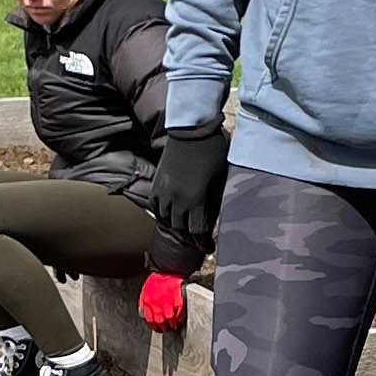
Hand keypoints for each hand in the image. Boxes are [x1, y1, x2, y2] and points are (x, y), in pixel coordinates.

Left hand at [138, 268, 189, 334]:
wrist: (168, 267)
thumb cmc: (158, 278)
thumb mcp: (146, 289)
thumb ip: (144, 301)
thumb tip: (143, 312)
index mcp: (148, 300)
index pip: (149, 318)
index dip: (154, 326)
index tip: (158, 328)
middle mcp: (156, 302)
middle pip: (160, 321)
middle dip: (164, 327)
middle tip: (167, 329)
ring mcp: (167, 301)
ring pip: (170, 318)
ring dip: (173, 324)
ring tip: (175, 325)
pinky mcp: (177, 298)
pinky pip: (179, 312)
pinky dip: (180, 317)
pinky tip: (180, 318)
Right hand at [153, 128, 228, 252]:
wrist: (192, 129)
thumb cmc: (213, 151)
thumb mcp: (220, 177)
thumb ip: (214, 198)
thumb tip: (212, 214)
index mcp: (195, 199)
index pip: (196, 230)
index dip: (202, 240)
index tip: (208, 246)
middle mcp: (176, 199)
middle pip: (180, 228)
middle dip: (189, 236)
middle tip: (197, 240)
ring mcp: (164, 191)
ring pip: (165, 219)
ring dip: (175, 225)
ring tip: (183, 229)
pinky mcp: (157, 182)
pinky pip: (155, 206)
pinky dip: (162, 213)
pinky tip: (169, 215)